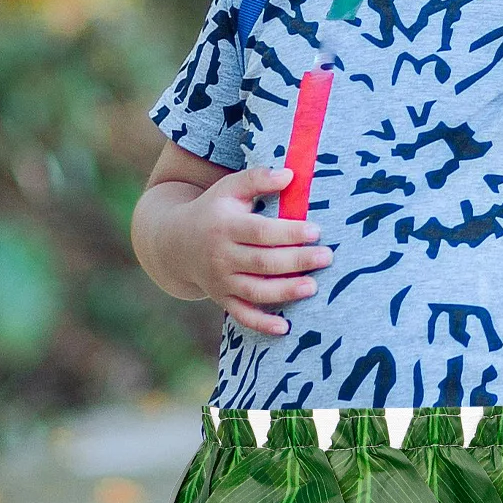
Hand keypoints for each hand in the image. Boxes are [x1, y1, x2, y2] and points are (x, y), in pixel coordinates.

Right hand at [177, 165, 333, 336]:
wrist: (175, 242)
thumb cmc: (213, 210)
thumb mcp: (229, 188)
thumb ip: (257, 178)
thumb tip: (290, 175)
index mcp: (225, 226)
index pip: (261, 231)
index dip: (289, 232)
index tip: (316, 231)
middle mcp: (221, 256)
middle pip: (263, 262)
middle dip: (297, 261)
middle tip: (327, 257)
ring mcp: (221, 281)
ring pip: (256, 290)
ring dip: (285, 291)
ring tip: (313, 287)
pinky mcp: (222, 299)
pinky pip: (242, 315)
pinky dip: (261, 324)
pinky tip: (285, 328)